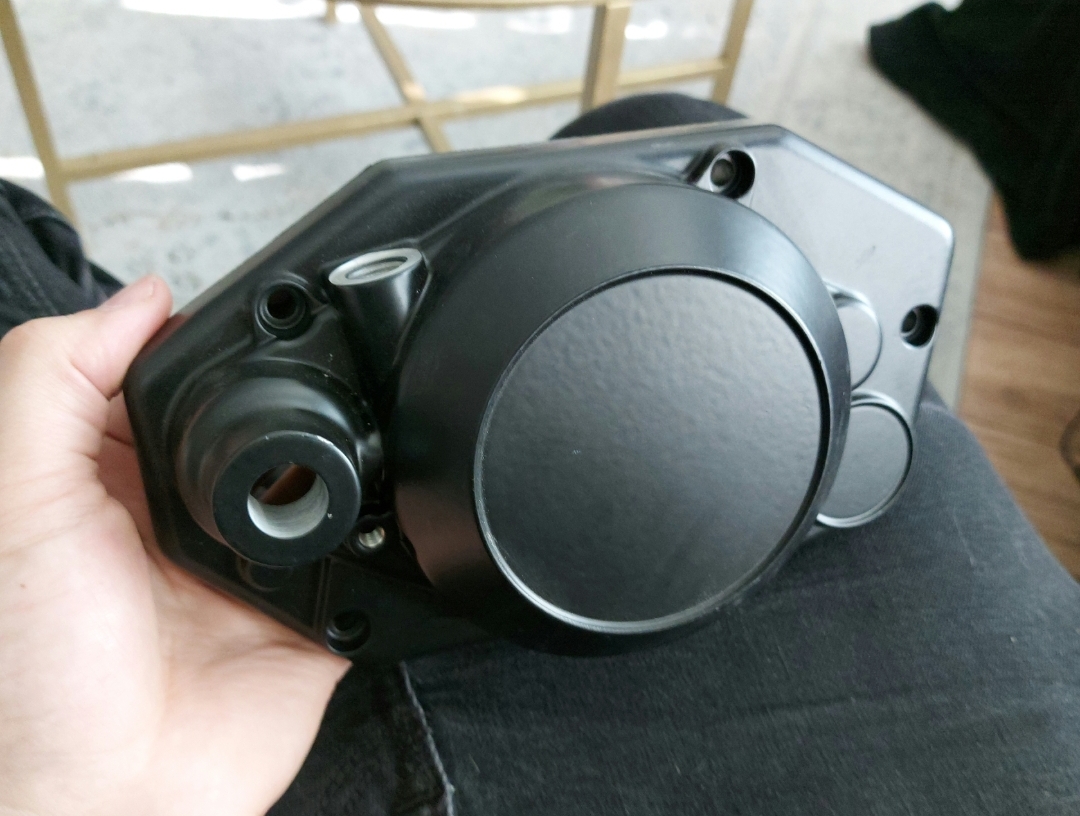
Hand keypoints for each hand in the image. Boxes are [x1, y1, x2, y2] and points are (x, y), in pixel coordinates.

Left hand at [0, 278, 348, 815]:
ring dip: (349, 454)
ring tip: (369, 428)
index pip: (170, 380)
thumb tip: (143, 298)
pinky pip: (366, 554)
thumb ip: (52, 381)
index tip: (258, 303)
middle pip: (255, 420)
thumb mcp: (11, 500)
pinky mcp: (314, 610)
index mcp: (107, 479)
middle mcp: (183, 515)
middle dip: (294, 390)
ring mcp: (254, 562)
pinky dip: (382, 531)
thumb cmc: (32, 672)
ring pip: (320, 477)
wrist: (113, 801)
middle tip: (331, 354)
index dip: (206, 341)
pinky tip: (388, 508)